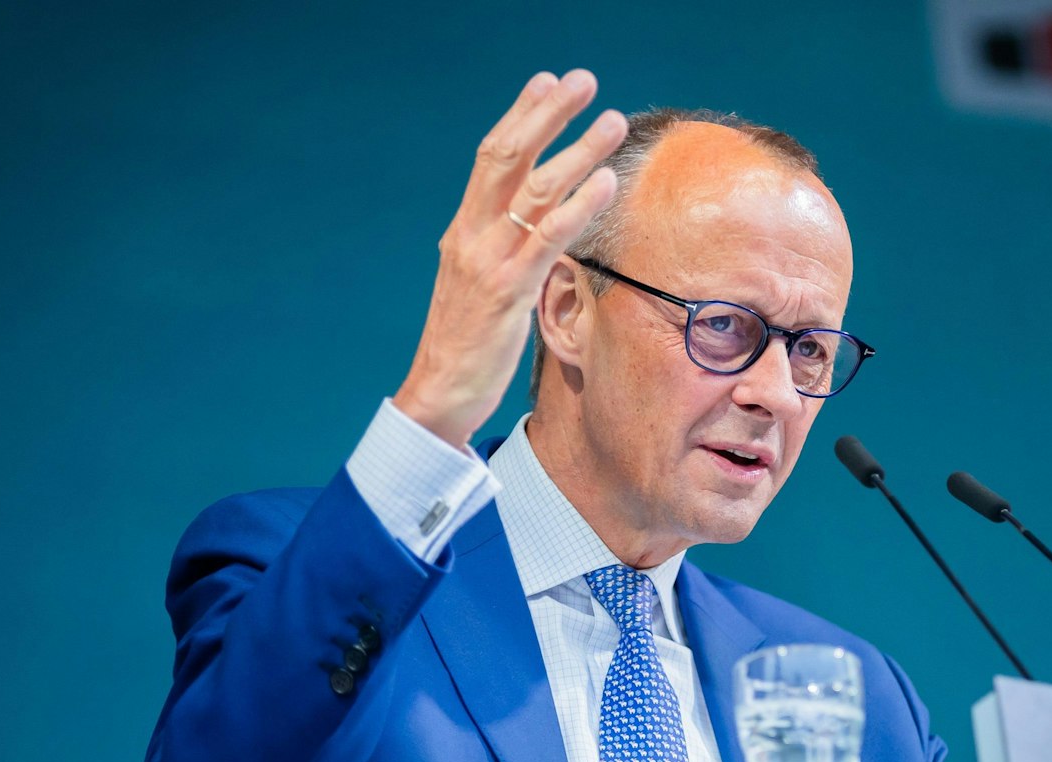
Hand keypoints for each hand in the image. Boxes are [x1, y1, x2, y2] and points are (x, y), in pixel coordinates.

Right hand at [392, 70, 624, 447]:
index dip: (521, 115)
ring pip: (534, 190)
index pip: (492, 157)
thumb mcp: (482, 283)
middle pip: (509, 156)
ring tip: (612, 121)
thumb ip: (504, 249)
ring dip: (577, 150)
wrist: (439, 392)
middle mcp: (472, 234)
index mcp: (465, 229)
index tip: (547, 81)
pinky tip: (604, 183)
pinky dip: (577, 206)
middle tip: (583, 80)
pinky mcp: (507, 291)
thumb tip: (535, 225)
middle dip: (548, 113)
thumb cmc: (470, 343)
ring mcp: (487, 261)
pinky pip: (546, 239)